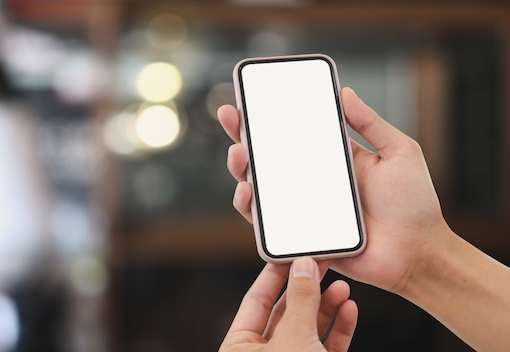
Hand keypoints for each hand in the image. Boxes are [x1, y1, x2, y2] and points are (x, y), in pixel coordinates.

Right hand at [218, 87, 450, 293]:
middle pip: (268, 158)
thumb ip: (371, 123)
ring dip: (241, 169)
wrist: (418, 254)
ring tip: (239, 154)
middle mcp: (313, 182)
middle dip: (243, 136)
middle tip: (231, 118)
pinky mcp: (300, 234)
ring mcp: (304, 209)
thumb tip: (344, 92)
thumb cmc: (415, 205)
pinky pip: (267, 222)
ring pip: (260, 187)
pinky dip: (250, 207)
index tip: (249, 98)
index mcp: (333, 159)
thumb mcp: (399, 152)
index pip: (294, 134)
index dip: (269, 117)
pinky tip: (247, 192)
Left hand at [220, 257, 356, 351]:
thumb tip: (303, 266)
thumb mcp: (294, 338)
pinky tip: (348, 309)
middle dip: (307, 289)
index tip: (291, 254)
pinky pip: (326, 345)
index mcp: (239, 348)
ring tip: (342, 287)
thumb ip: (300, 300)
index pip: (255, 300)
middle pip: (285, 312)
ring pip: (308, 328)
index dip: (274, 274)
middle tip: (322, 265)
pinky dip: (338, 328)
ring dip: (327, 306)